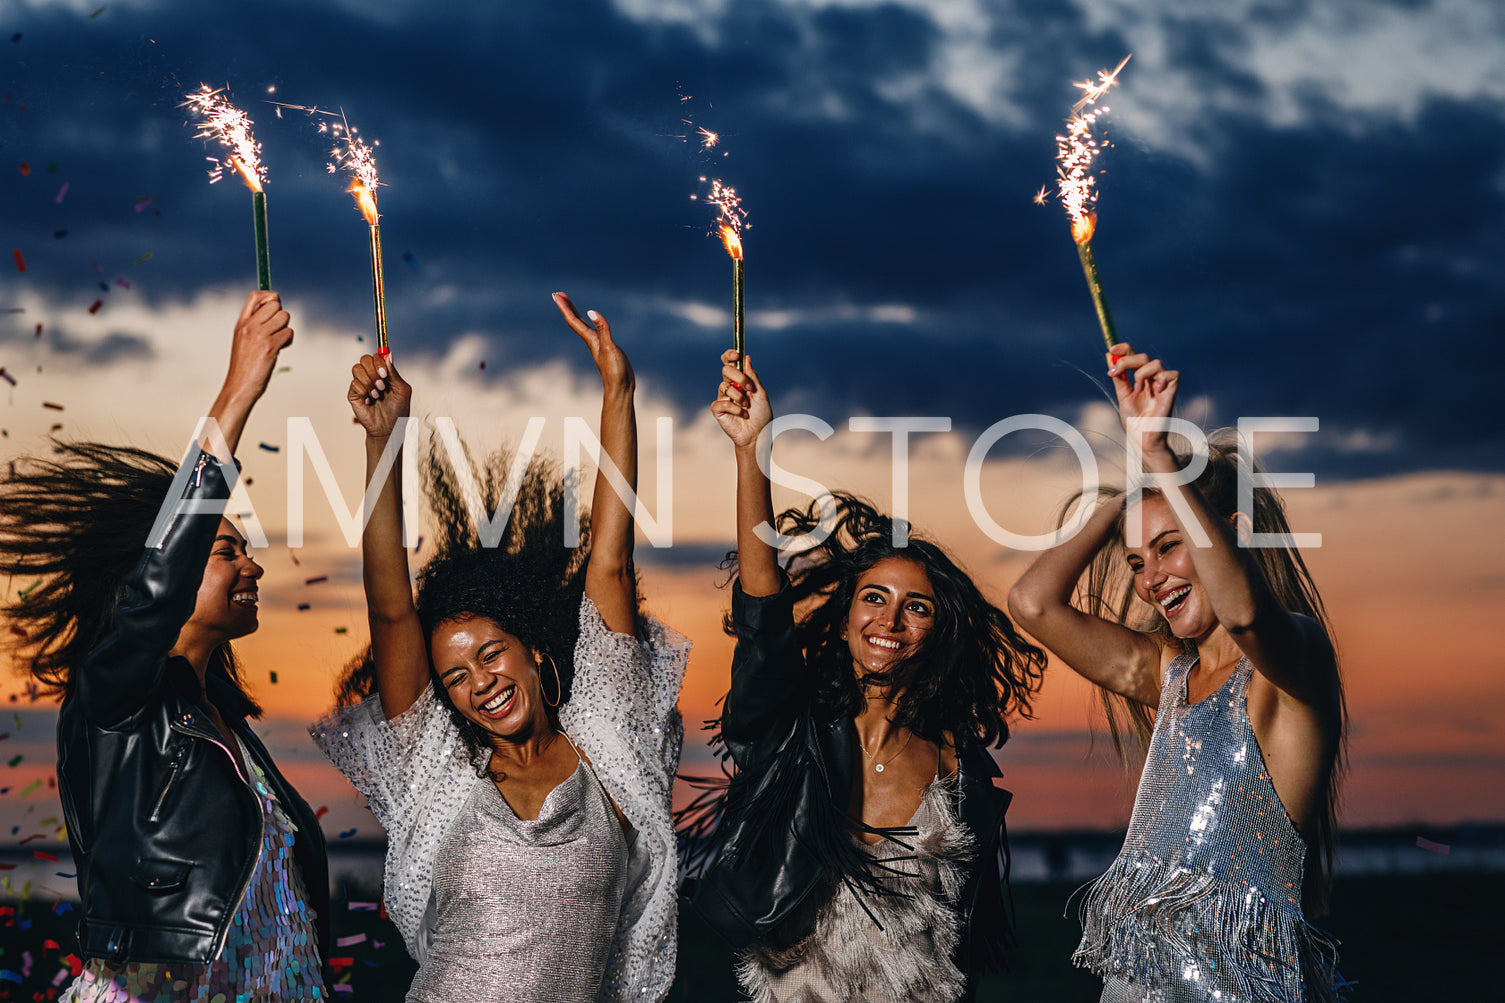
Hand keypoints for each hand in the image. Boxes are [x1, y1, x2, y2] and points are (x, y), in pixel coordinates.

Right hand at [222, 290, 293, 403]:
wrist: (240, 387)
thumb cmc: (245, 366)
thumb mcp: (244, 340)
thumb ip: (255, 325)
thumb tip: (276, 311)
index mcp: (241, 323)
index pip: (256, 296)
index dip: (270, 297)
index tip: (275, 309)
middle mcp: (249, 325)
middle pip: (275, 304)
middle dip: (281, 316)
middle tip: (276, 331)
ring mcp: (259, 335)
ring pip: (285, 317)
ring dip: (285, 329)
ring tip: (278, 342)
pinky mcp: (269, 345)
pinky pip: (289, 332)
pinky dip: (288, 341)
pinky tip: (279, 350)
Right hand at [349, 353, 411, 438]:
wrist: (389, 428)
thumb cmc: (398, 411)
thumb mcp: (402, 390)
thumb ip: (394, 372)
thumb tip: (389, 355)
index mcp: (384, 373)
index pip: (377, 356)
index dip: (379, 361)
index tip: (384, 373)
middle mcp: (372, 376)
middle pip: (365, 359)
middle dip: (374, 371)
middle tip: (382, 386)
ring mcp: (362, 384)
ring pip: (357, 369)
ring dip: (369, 382)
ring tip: (377, 395)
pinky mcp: (353, 394)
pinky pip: (354, 384)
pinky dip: (364, 392)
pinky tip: (369, 401)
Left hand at [553, 292, 633, 394]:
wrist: (621, 387)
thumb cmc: (615, 370)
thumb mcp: (609, 347)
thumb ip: (602, 329)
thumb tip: (591, 312)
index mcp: (590, 339)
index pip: (574, 320)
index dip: (565, 307)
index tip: (556, 295)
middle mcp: (591, 341)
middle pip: (575, 321)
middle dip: (567, 307)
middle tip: (558, 294)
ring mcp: (598, 344)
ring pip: (583, 325)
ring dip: (575, 313)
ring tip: (569, 303)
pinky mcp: (605, 347)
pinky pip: (593, 330)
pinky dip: (589, 322)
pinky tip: (591, 321)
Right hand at [711, 349, 770, 448]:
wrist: (758, 435)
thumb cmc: (761, 415)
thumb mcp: (761, 393)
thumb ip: (753, 376)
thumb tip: (746, 358)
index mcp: (740, 380)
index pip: (730, 363)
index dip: (730, 355)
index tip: (736, 354)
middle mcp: (730, 387)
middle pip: (726, 370)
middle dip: (739, 377)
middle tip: (750, 388)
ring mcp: (723, 398)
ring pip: (724, 386)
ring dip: (739, 396)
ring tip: (747, 407)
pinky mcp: (718, 410)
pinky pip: (722, 402)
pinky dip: (735, 409)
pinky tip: (742, 415)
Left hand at [1107, 342, 1178, 458]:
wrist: (1141, 437)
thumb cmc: (1133, 420)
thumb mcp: (1122, 395)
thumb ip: (1118, 376)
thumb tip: (1109, 356)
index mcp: (1138, 377)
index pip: (1133, 355)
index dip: (1124, 348)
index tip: (1111, 349)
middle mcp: (1151, 378)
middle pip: (1142, 356)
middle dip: (1126, 361)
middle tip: (1114, 372)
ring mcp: (1162, 384)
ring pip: (1155, 363)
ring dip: (1141, 374)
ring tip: (1138, 390)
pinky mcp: (1172, 391)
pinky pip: (1172, 374)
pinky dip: (1161, 379)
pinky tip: (1155, 392)